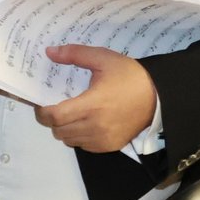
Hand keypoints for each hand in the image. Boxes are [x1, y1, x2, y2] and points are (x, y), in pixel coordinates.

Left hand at [35, 45, 158, 151]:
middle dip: (52, 120)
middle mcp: (95, 126)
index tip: (41, 104)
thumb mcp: (103, 59)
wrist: (158, 97)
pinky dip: (78, 137)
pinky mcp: (109, 146)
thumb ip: (75, 54)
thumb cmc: (130, 76)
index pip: (55, 116)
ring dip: (65, 129)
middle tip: (57, 107)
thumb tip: (49, 52)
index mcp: (92, 104)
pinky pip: (83, 146)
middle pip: (58, 131)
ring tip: (72, 115)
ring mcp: (102, 139)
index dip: (42, 112)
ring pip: (69, 140)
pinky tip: (86, 123)